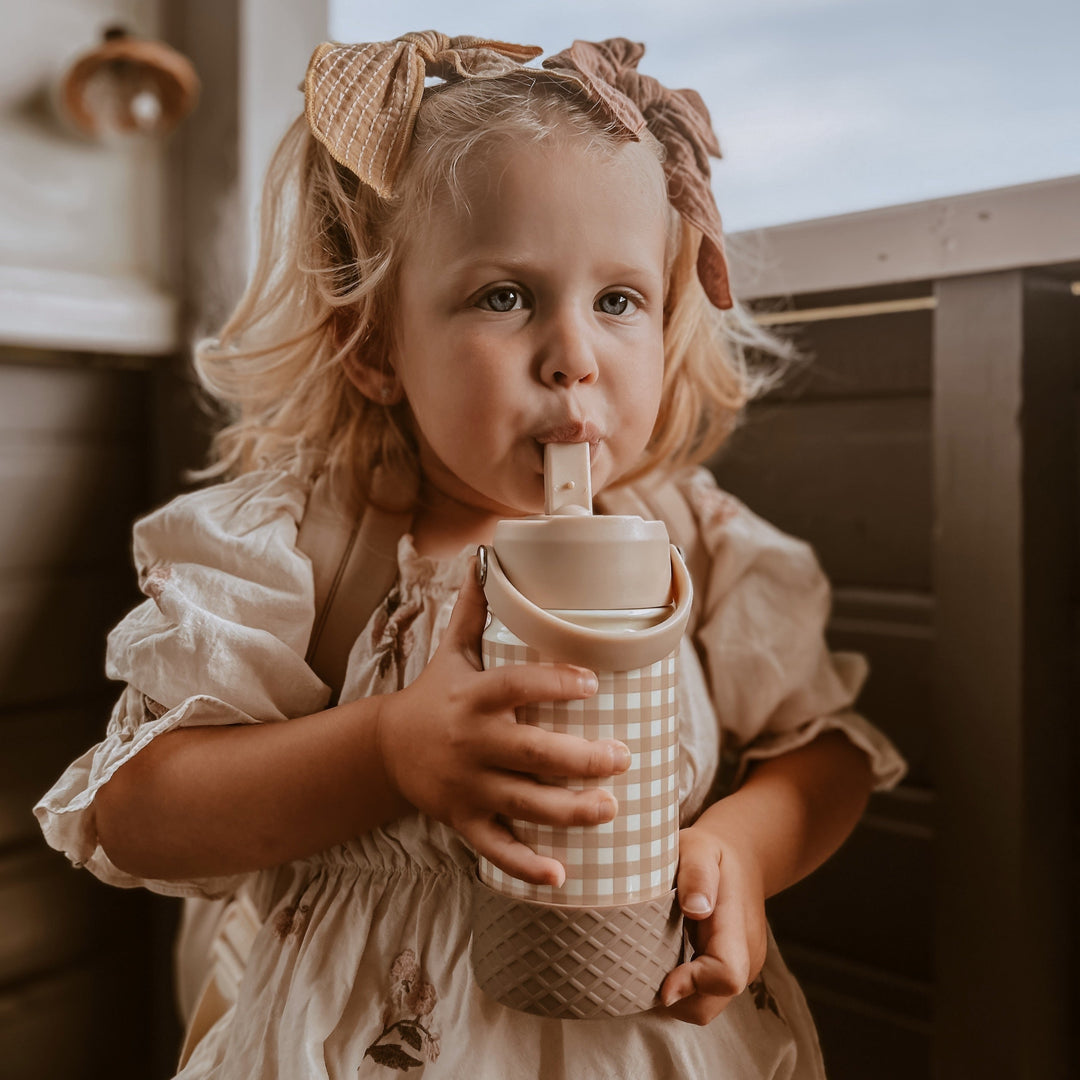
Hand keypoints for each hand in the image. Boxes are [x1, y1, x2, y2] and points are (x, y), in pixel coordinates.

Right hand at [375, 558, 630, 885]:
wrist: (386, 749)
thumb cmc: (436, 694)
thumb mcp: (453, 650)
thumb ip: (476, 608)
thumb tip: (491, 552)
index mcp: (475, 697)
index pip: (517, 686)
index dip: (554, 684)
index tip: (593, 683)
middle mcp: (473, 743)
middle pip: (532, 754)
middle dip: (581, 759)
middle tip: (623, 757)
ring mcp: (467, 786)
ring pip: (524, 804)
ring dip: (570, 811)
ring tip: (611, 808)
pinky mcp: (464, 820)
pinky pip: (496, 848)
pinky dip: (526, 865)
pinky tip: (561, 876)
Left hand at [659, 820, 768, 1024]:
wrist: (741, 856)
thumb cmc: (711, 851)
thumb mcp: (699, 847)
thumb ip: (697, 874)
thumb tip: (695, 908)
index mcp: (736, 926)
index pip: (726, 975)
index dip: (692, 984)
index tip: (661, 980)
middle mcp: (747, 954)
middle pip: (711, 1004)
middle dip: (675, 999)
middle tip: (642, 970)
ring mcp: (743, 966)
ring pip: (707, 1005)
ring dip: (678, 995)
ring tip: (652, 963)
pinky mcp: (734, 969)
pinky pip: (708, 994)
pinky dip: (685, 988)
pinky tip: (666, 960)